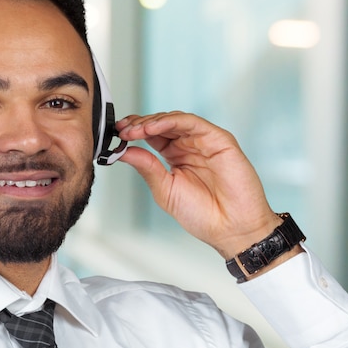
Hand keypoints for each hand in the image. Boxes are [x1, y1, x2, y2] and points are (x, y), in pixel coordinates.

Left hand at [116, 112, 283, 259]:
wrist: (230, 228)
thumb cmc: (202, 214)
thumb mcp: (165, 189)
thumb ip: (147, 167)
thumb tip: (124, 151)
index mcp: (176, 157)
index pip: (152, 136)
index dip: (134, 132)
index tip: (117, 134)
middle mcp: (189, 146)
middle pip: (161, 124)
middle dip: (139, 125)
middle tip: (122, 130)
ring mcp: (204, 141)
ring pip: (174, 120)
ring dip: (152, 121)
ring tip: (134, 129)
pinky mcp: (219, 139)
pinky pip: (192, 123)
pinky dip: (171, 121)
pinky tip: (153, 128)